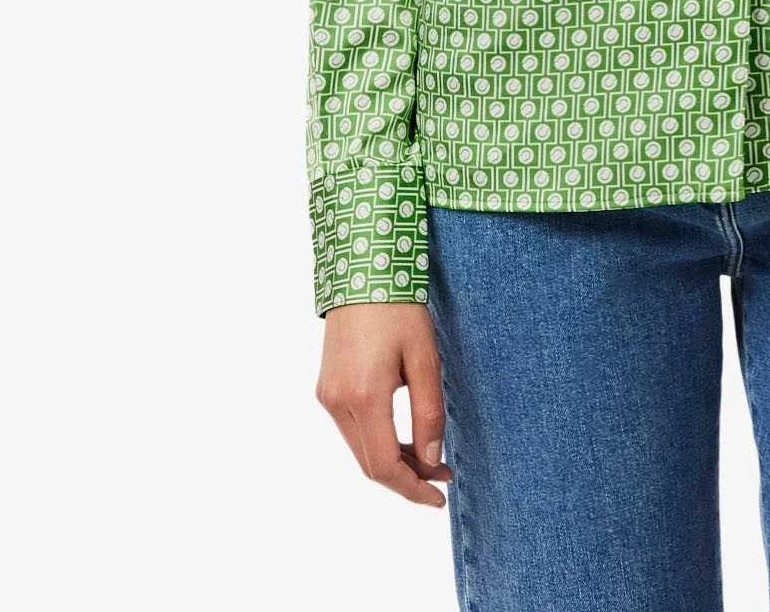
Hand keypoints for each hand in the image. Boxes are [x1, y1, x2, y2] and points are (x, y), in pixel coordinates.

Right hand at [315, 302, 451, 506]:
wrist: (362, 273)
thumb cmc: (399, 310)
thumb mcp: (425, 358)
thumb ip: (429, 412)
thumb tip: (432, 459)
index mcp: (364, 397)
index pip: (384, 467)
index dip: (412, 489)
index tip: (439, 497)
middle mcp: (337, 403)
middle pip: (370, 464)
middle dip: (407, 476)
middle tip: (443, 475)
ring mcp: (327, 396)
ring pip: (360, 448)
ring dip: (393, 459)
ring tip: (429, 455)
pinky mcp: (326, 388)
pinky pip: (353, 429)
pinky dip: (378, 440)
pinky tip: (402, 434)